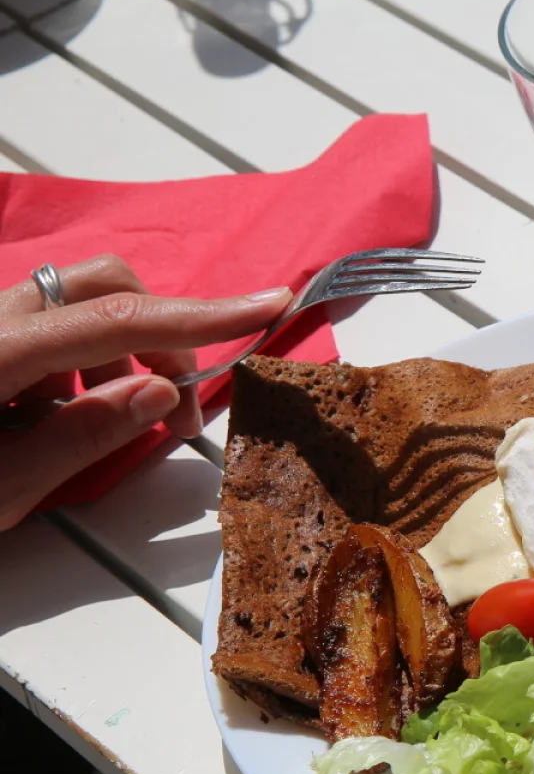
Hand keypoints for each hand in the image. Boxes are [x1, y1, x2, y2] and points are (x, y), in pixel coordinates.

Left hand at [0, 255, 289, 528]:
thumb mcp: (1, 487)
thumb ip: (80, 435)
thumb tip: (159, 393)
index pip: (117, 320)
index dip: (199, 317)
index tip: (266, 308)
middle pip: (108, 286)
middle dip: (164, 337)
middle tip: (176, 410)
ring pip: (83, 302)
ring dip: (123, 355)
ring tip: (109, 423)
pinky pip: (55, 324)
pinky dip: (84, 361)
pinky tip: (60, 413)